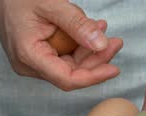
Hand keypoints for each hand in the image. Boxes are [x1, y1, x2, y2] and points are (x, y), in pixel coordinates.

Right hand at [0, 0, 123, 90]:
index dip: (93, 77)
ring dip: (90, 50)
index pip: (67, 79)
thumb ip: (77, 25)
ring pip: (71, 64)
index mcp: (29, 57)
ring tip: (103, 30)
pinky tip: (90, 30)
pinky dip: (79, 44)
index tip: (113, 69)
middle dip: (96, 59)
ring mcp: (34, 61)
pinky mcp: (39, 54)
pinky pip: (64, 54)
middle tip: (115, 43)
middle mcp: (30, 65)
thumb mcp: (50, 5)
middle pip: (72, 73)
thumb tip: (101, 44)